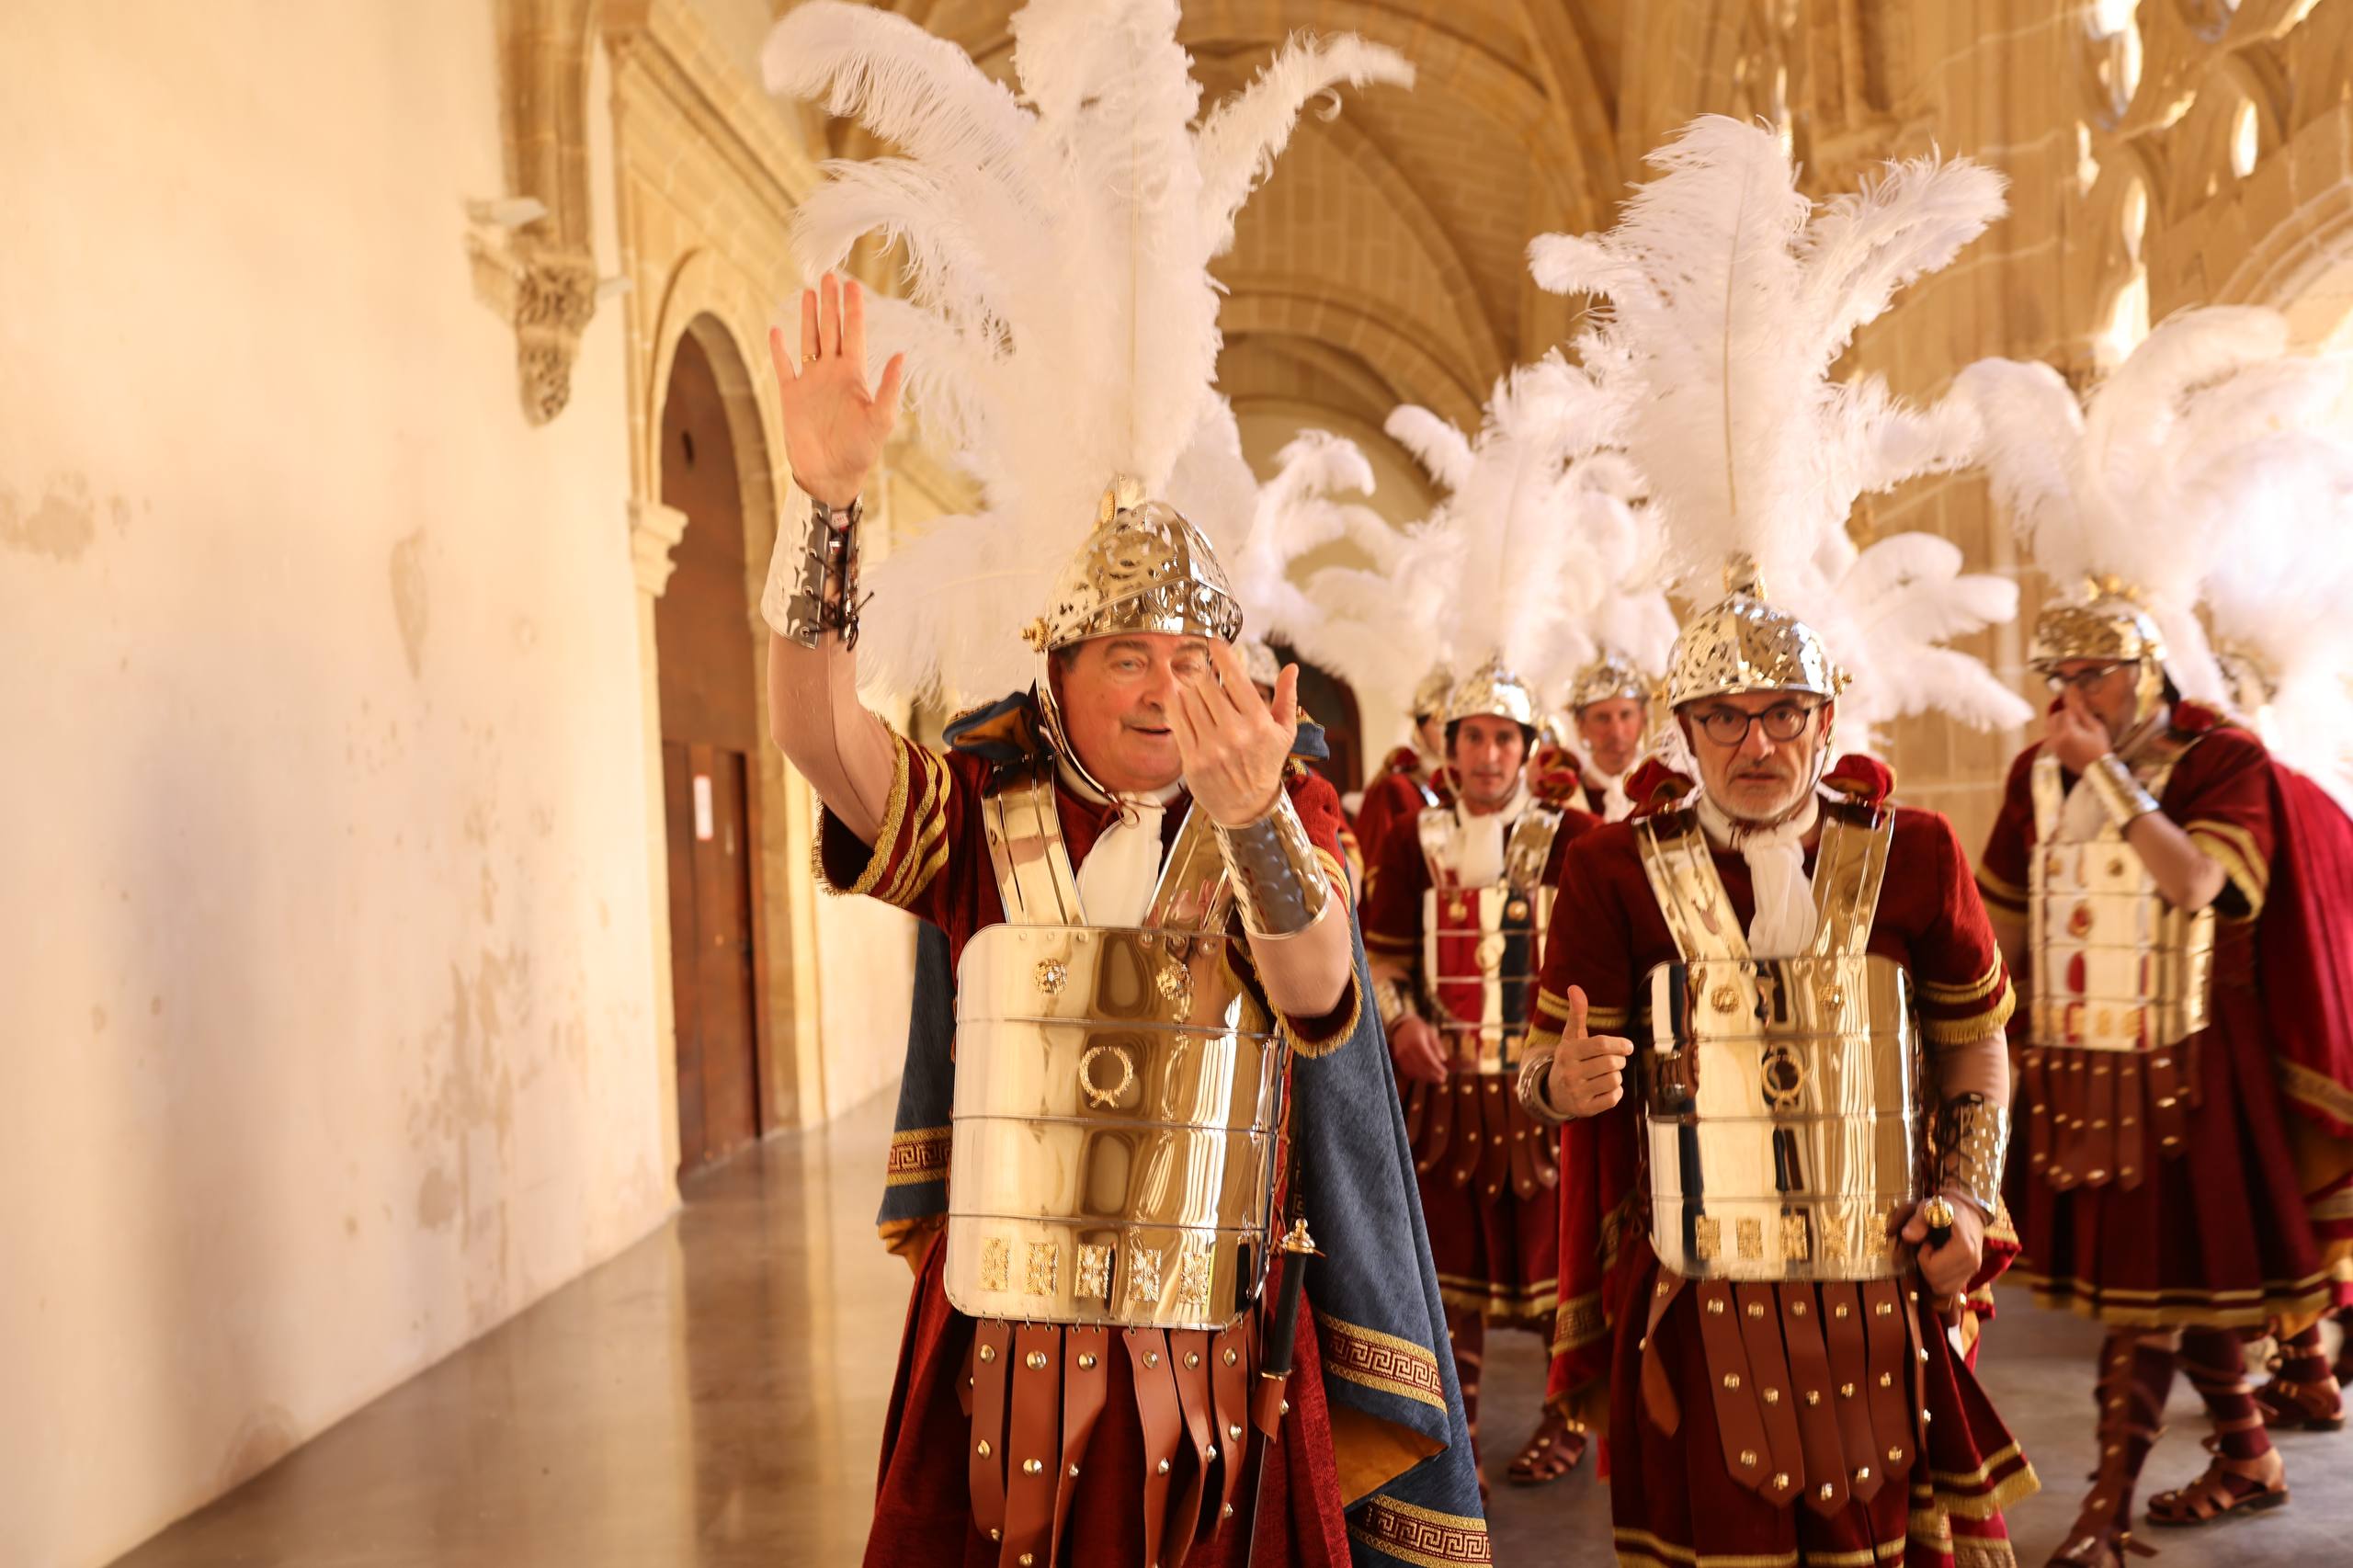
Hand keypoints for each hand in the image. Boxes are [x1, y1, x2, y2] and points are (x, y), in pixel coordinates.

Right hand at [766, 273, 905, 509]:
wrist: (829, 476)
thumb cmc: (860, 451)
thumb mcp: (881, 420)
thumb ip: (888, 387)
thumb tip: (900, 354)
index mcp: (854, 375)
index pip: (854, 333)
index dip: (854, 309)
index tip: (853, 284)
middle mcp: (832, 373)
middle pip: (831, 328)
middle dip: (831, 303)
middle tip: (830, 275)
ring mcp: (811, 381)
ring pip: (809, 339)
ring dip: (810, 316)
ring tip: (810, 291)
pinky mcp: (792, 394)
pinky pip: (784, 365)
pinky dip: (779, 348)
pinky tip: (777, 329)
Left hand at [1175, 641, 1299, 826]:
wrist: (1247, 806)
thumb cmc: (1265, 764)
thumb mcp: (1284, 732)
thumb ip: (1287, 697)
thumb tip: (1292, 668)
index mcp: (1259, 723)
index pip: (1237, 679)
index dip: (1222, 655)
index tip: (1214, 642)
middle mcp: (1235, 734)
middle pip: (1208, 686)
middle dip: (1202, 671)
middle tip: (1198, 664)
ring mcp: (1212, 748)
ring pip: (1190, 701)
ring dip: (1187, 686)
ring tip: (1189, 681)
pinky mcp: (1193, 760)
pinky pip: (1177, 722)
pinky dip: (1173, 704)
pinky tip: (1175, 695)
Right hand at [1388, 1014, 1448, 1085]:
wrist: (1402, 1025)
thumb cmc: (1419, 1029)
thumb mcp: (1430, 1033)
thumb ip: (1437, 1046)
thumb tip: (1443, 1059)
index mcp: (1416, 1042)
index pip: (1428, 1059)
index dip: (1437, 1068)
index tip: (1445, 1073)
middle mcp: (1407, 1049)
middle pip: (1421, 1067)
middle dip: (1433, 1075)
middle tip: (1443, 1079)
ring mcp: (1401, 1055)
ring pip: (1414, 1071)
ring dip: (1426, 1077)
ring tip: (1436, 1079)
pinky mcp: (1398, 1059)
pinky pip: (1408, 1070)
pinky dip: (1417, 1075)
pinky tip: (1426, 1076)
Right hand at [1543, 986, 1632, 1118]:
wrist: (1554, 1093)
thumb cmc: (1570, 1059)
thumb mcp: (1571, 1037)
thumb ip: (1577, 1014)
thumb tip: (1574, 987)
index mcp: (1567, 1052)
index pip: (1601, 1045)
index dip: (1620, 1044)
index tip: (1628, 1047)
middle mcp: (1569, 1073)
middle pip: (1612, 1064)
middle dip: (1619, 1061)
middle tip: (1614, 1061)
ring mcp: (1576, 1092)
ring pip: (1614, 1080)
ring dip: (1616, 1076)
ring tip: (1606, 1075)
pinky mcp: (1585, 1109)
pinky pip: (1614, 1098)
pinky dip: (1615, 1092)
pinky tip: (1605, 1088)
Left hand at [1892, 1194, 1984, 1298]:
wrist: (1969, 1212)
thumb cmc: (1946, 1208)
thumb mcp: (1929, 1208)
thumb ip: (1917, 1221)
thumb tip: (1906, 1236)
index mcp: (1964, 1248)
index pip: (1933, 1269)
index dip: (1923, 1256)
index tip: (1927, 1241)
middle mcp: (1972, 1263)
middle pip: (1936, 1282)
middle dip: (1926, 1266)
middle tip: (1929, 1248)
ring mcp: (1973, 1271)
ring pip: (1943, 1289)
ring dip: (1932, 1275)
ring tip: (1935, 1255)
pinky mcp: (1970, 1275)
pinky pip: (1950, 1289)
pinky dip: (1939, 1280)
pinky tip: (1940, 1263)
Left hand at [2045, 689, 2111, 774]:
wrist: (2098, 770)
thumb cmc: (2101, 748)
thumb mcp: (2096, 728)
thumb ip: (2084, 713)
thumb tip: (2076, 698)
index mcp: (2068, 732)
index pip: (2065, 712)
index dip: (2073, 708)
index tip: (2080, 707)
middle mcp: (2057, 739)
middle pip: (2053, 718)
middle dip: (2063, 714)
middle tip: (2077, 717)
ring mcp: (2054, 746)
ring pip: (2050, 727)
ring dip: (2059, 723)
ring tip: (2074, 726)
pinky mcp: (2055, 753)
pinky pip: (2051, 737)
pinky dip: (2058, 732)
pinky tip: (2071, 735)